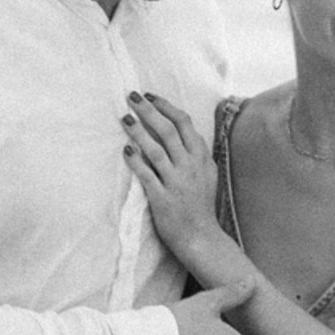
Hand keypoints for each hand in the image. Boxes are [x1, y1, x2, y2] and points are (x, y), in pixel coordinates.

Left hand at [123, 92, 236, 277]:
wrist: (201, 237)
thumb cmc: (201, 206)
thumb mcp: (208, 175)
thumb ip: (197, 153)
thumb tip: (185, 132)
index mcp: (201, 158)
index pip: (184, 124)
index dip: (166, 107)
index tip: (151, 96)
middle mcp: (190, 167)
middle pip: (169, 131)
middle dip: (149, 110)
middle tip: (132, 96)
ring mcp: (176, 182)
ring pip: (156, 149)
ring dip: (139, 131)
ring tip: (125, 117)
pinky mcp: (162, 198)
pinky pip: (146, 175)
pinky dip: (136, 160)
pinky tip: (126, 149)